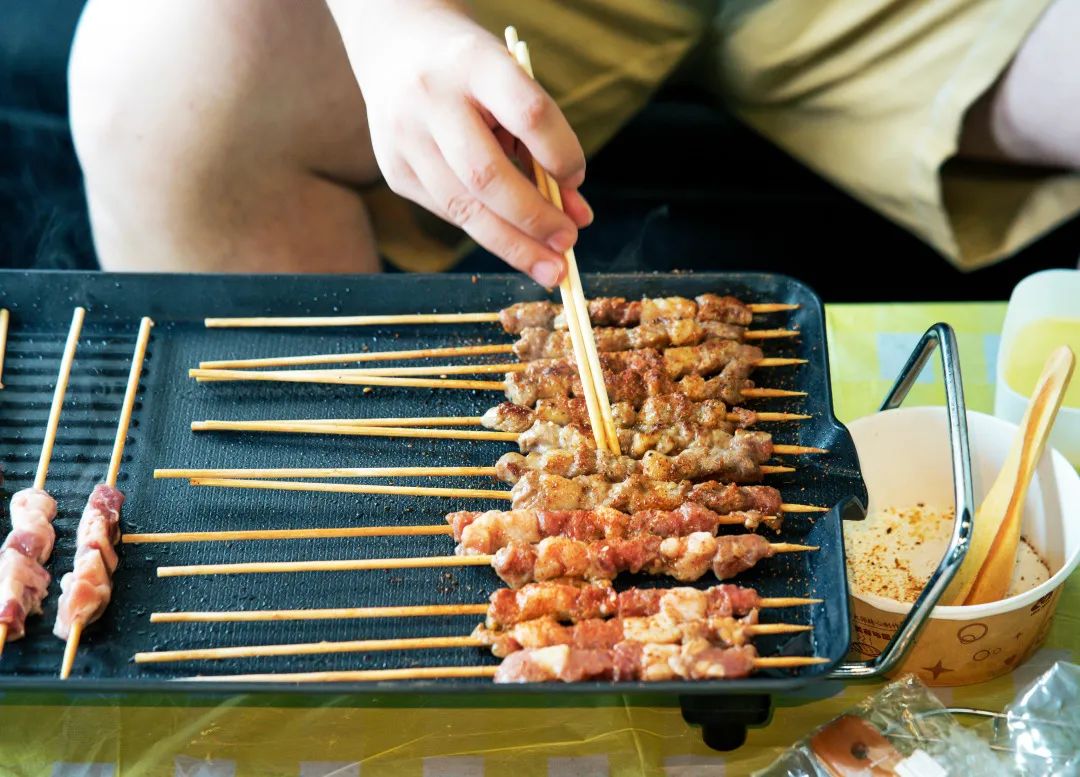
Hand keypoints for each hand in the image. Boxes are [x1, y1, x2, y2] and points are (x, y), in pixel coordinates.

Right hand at [326, 0, 590, 286]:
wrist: (397, 50)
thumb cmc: (474, 74)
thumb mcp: (512, 85)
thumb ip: (544, 143)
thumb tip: (576, 217)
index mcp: (473, 63)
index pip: (527, 112)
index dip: (559, 152)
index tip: (577, 179)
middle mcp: (430, 100)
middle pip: (487, 175)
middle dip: (534, 219)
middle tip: (568, 245)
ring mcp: (404, 139)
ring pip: (463, 208)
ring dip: (513, 244)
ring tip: (550, 266)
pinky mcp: (394, 170)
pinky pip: (449, 212)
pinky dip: (486, 228)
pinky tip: (511, 238)